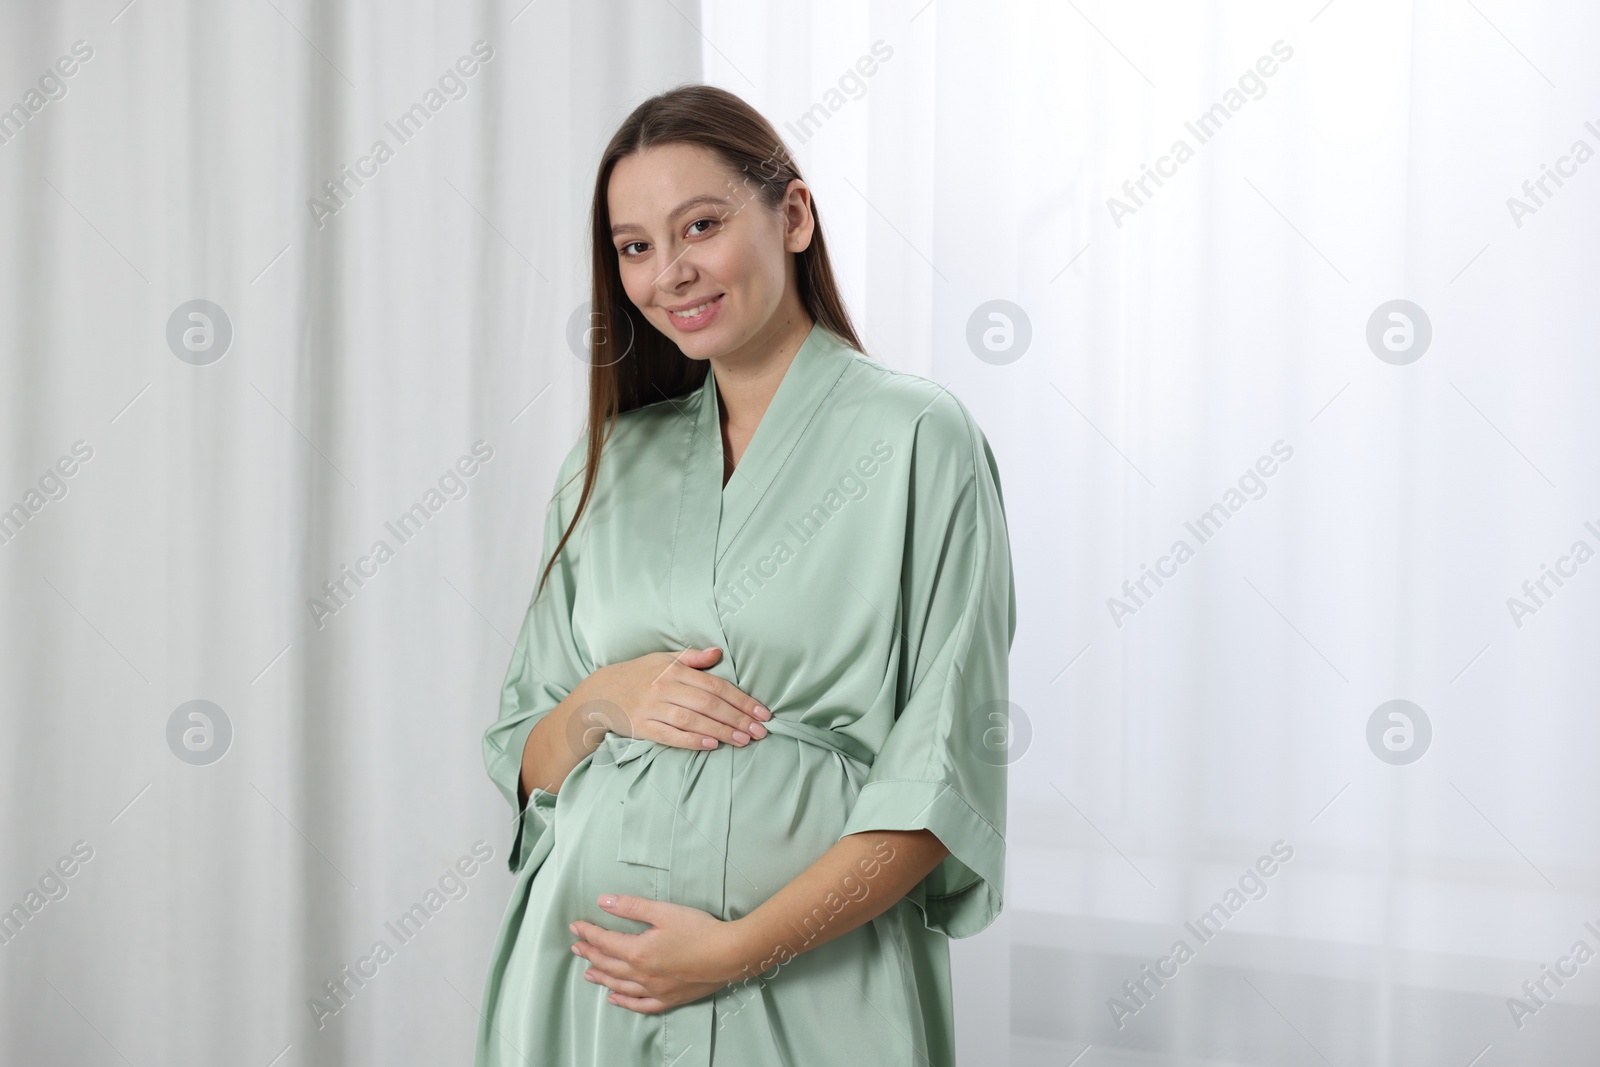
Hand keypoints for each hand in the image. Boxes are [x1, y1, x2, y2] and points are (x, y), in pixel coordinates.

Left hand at [570, 895, 747, 1012]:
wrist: (728, 955)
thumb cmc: (698, 930)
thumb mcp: (664, 911)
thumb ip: (631, 907)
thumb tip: (603, 901)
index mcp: (638, 951)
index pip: (605, 942)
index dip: (588, 933)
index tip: (575, 927)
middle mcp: (641, 974)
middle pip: (608, 964)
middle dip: (590, 954)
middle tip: (577, 947)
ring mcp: (654, 990)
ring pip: (619, 986)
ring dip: (601, 978)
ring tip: (588, 973)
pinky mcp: (668, 999)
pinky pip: (640, 1005)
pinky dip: (624, 1002)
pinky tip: (614, 999)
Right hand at [581, 647, 770, 750]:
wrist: (600, 693)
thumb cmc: (638, 675)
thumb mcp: (663, 659)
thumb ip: (693, 658)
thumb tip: (718, 652)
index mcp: (675, 671)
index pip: (716, 686)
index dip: (742, 700)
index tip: (762, 712)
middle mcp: (665, 688)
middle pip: (709, 705)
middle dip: (738, 718)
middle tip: (760, 731)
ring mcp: (653, 709)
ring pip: (693, 721)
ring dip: (721, 731)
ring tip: (743, 740)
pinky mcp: (643, 727)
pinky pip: (671, 736)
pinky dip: (692, 740)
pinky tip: (712, 744)